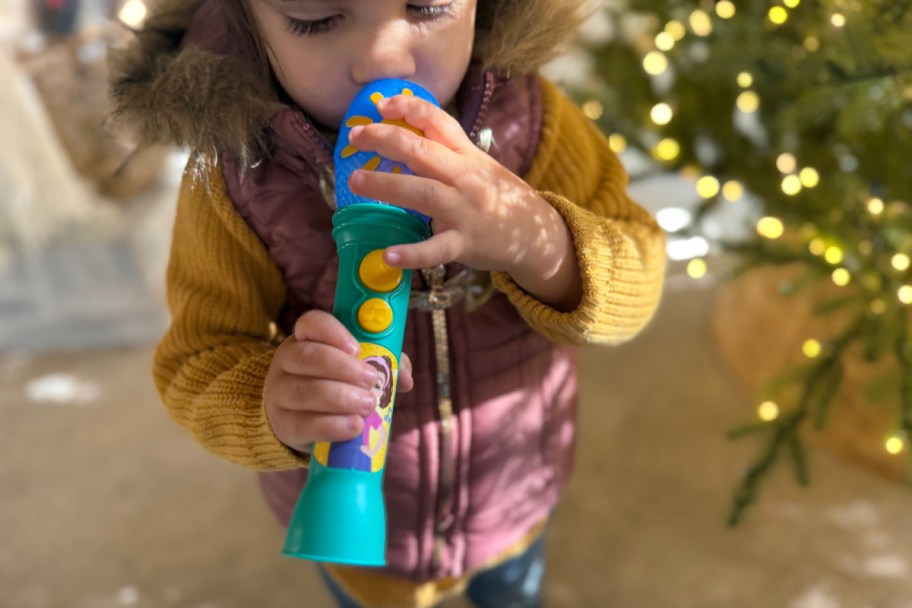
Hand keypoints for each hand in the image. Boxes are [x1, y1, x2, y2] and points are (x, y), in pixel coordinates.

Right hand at [263, 310, 412, 452]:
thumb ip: (383, 364)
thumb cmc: (334, 384)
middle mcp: (286, 362)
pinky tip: (354, 426)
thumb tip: (406, 377)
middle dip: (343, 368)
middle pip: (308, 357)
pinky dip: (332, 426)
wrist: (300, 419)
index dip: (334, 332)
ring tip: (368, 405)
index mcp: (305, 339)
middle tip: (370, 379)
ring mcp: (280, 394)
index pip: (311, 323)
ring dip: (341, 398)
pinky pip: (304, 424)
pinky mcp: (284, 425)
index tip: (357, 348)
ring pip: (305, 391)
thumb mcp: (355, 368)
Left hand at [347, 93, 581, 309]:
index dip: (409, 109)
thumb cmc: (499, 198)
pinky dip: (412, 253)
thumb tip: (402, 137)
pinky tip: (389, 254)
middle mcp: (466, 178)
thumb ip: (446, 154)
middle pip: (422, 151)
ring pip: (422, 193)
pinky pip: (436, 249)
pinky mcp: (465, 243)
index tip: (380, 105)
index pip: (438, 122)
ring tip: (355, 181)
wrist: (537, 234)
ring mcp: (465, 210)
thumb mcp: (479, 167)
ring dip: (386, 185)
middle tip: (355, 137)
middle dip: (385, 140)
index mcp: (468, 156)